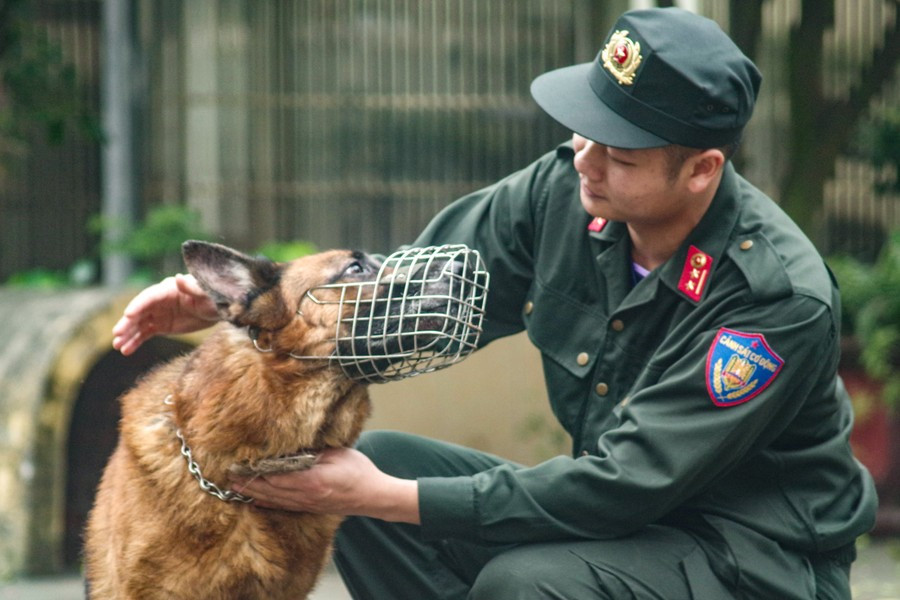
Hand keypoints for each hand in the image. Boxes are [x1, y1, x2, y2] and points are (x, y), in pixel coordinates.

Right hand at [112, 273, 219, 355]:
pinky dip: (135, 342)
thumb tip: (178, 278)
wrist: (218, 309)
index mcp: (168, 289)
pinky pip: (144, 334)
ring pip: (138, 324)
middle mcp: (159, 301)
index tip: (127, 315)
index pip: (149, 296)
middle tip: (117, 334)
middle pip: (139, 311)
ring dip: (127, 335)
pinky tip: (126, 351)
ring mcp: (158, 314)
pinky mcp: (161, 326)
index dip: (138, 305)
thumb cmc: (214, 297)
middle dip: (127, 323)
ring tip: (117, 346)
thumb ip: (192, 287)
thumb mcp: (206, 293)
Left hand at [230, 448, 420, 523]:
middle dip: (248, 482)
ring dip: (253, 493)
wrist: (374, 496)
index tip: (240, 462)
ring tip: (235, 487)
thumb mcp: (338, 453)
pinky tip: (256, 501)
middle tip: (229, 474)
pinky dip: (266, 503)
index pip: (275, 476)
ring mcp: (307, 504)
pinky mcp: (309, 508)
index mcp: (311, 480)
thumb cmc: (359, 472)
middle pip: (269, 490)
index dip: (255, 471)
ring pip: (273, 500)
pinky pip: (283, 507)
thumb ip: (313, 451)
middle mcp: (305, 495)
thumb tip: (291, 446)